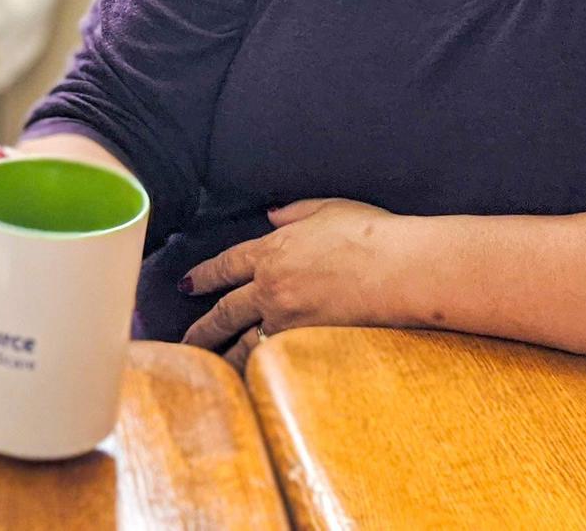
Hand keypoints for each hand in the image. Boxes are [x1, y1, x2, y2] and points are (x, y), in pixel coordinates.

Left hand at [180, 198, 413, 370]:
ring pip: (244, 343)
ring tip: (210, 366)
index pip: (225, 266)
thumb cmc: (369, 233)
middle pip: (225, 311)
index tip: (186, 285)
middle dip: (202, 327)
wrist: (399, 269)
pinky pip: (272, 358)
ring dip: (224, 354)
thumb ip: (293, 213)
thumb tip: (272, 217)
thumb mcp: (326, 208)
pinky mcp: (308, 343)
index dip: (202, 276)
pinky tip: (247, 377)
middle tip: (186, 340)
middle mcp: (271, 288)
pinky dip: (256, 368)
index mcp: (271, 251)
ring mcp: (288, 319)